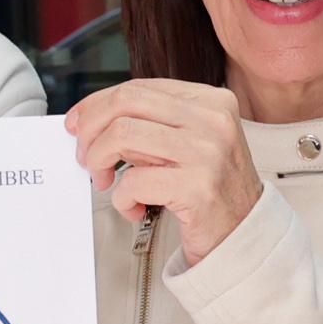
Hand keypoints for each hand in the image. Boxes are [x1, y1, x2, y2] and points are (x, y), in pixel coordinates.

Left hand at [63, 77, 261, 267]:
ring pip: (122, 135)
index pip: (139, 87)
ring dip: (99, 161)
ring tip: (106, 181)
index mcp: (211, 101)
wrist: (244, 236)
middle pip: (126, 102)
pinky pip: (133, 182)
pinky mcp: (197, 187)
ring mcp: (208, 152)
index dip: (98, 104)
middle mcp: (213, 120)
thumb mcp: (188, 143)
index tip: (78, 124)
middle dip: (91, 129)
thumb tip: (91, 119)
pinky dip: (122, 199)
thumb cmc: (209, 191)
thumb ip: (151, 125)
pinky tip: (135, 208)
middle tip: (84, 156)